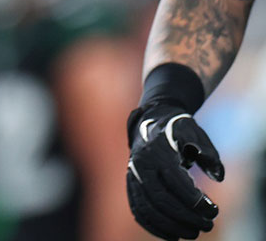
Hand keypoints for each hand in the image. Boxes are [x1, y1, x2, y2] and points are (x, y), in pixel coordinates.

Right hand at [126, 100, 223, 239]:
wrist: (150, 121)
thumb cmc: (178, 130)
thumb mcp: (195, 132)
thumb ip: (208, 152)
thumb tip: (218, 175)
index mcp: (156, 151)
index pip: (174, 181)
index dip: (195, 200)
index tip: (214, 210)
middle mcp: (140, 165)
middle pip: (160, 199)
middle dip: (186, 217)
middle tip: (207, 226)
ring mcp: (132, 176)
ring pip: (147, 208)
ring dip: (170, 226)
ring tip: (192, 234)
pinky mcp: (131, 185)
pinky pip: (138, 210)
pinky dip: (153, 226)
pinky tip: (172, 235)